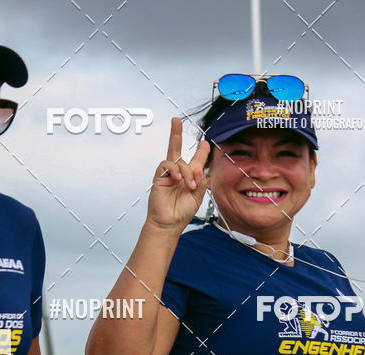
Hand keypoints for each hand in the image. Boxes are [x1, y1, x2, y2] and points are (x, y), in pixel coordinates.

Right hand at [146, 116, 209, 231]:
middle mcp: (178, 173)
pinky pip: (166, 164)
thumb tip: (200, 168)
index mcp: (189, 177)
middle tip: (176, 120)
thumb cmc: (182, 213)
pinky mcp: (159, 177)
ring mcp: (167, 174)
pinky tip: (177, 179)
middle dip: (175, 133)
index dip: (200, 151)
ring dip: (186, 171)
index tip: (205, 143)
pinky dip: (174, 169)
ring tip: (189, 186)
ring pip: (177, 160)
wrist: (168, 223)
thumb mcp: (198, 196)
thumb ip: (201, 181)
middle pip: (176, 149)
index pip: (195, 160)